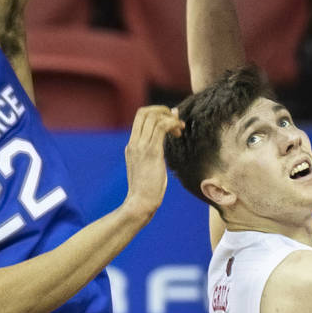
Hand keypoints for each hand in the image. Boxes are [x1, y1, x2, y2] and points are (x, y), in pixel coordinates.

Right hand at [123, 105, 183, 222]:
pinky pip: (162, 127)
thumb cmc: (146, 190)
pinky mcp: (151, 152)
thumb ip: (152, 153)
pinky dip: (172, 124)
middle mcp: (134, 143)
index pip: (140, 117)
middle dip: (162, 110)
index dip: (155, 112)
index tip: (169, 120)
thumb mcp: (146, 168)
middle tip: (175, 120)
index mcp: (131, 145)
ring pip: (154, 117)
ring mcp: (141, 146)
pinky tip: (179, 132)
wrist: (140, 203)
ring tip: (180, 129)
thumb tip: (163, 144)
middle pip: (144, 112)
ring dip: (170, 118)